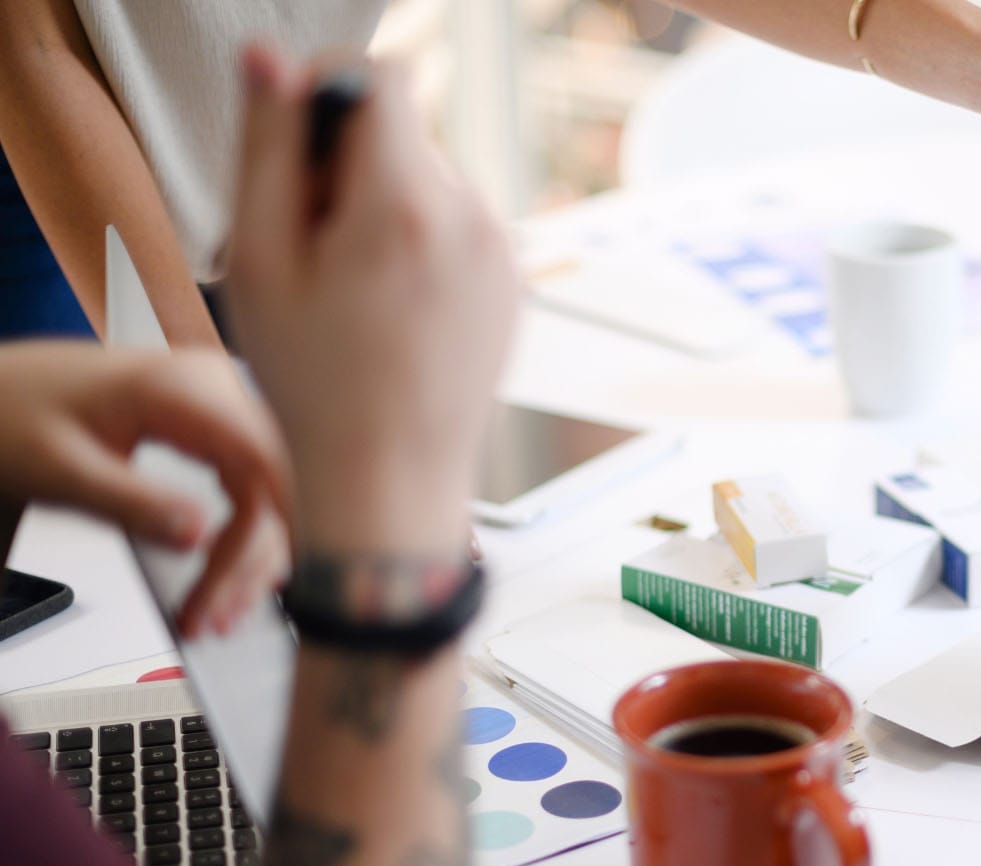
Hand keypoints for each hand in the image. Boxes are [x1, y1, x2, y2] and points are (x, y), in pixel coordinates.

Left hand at [0, 342, 290, 634]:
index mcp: (181, 387)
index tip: (236, 589)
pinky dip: (246, 532)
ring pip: (271, 489)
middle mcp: (215, 388)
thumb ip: (132, 502)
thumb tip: (198, 537)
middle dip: (254, 556)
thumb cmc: (13, 412)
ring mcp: (221, 405)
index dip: (260, 532)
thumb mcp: (62, 467)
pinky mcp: (216, 426)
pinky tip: (237, 571)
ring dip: (255, 553)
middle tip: (220, 615)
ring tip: (222, 609)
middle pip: (273, 482)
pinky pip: (253, 483)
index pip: (257, 464)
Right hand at [224, 48, 515, 555]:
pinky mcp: (512, 282)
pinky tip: (385, 307)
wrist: (391, 480)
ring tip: (343, 287)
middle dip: (346, 166)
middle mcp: (471, 219)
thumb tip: (272, 61)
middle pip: (402, 135)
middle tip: (304, 243)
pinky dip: (417, 246)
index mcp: (406, 204)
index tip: (296, 143)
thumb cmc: (317, 387)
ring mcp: (501, 253)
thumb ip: (268, 146)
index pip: (382, 76)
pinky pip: (456, 229)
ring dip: (380, 208)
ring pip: (428, 183)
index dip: (327, 92)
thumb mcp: (259, 259)